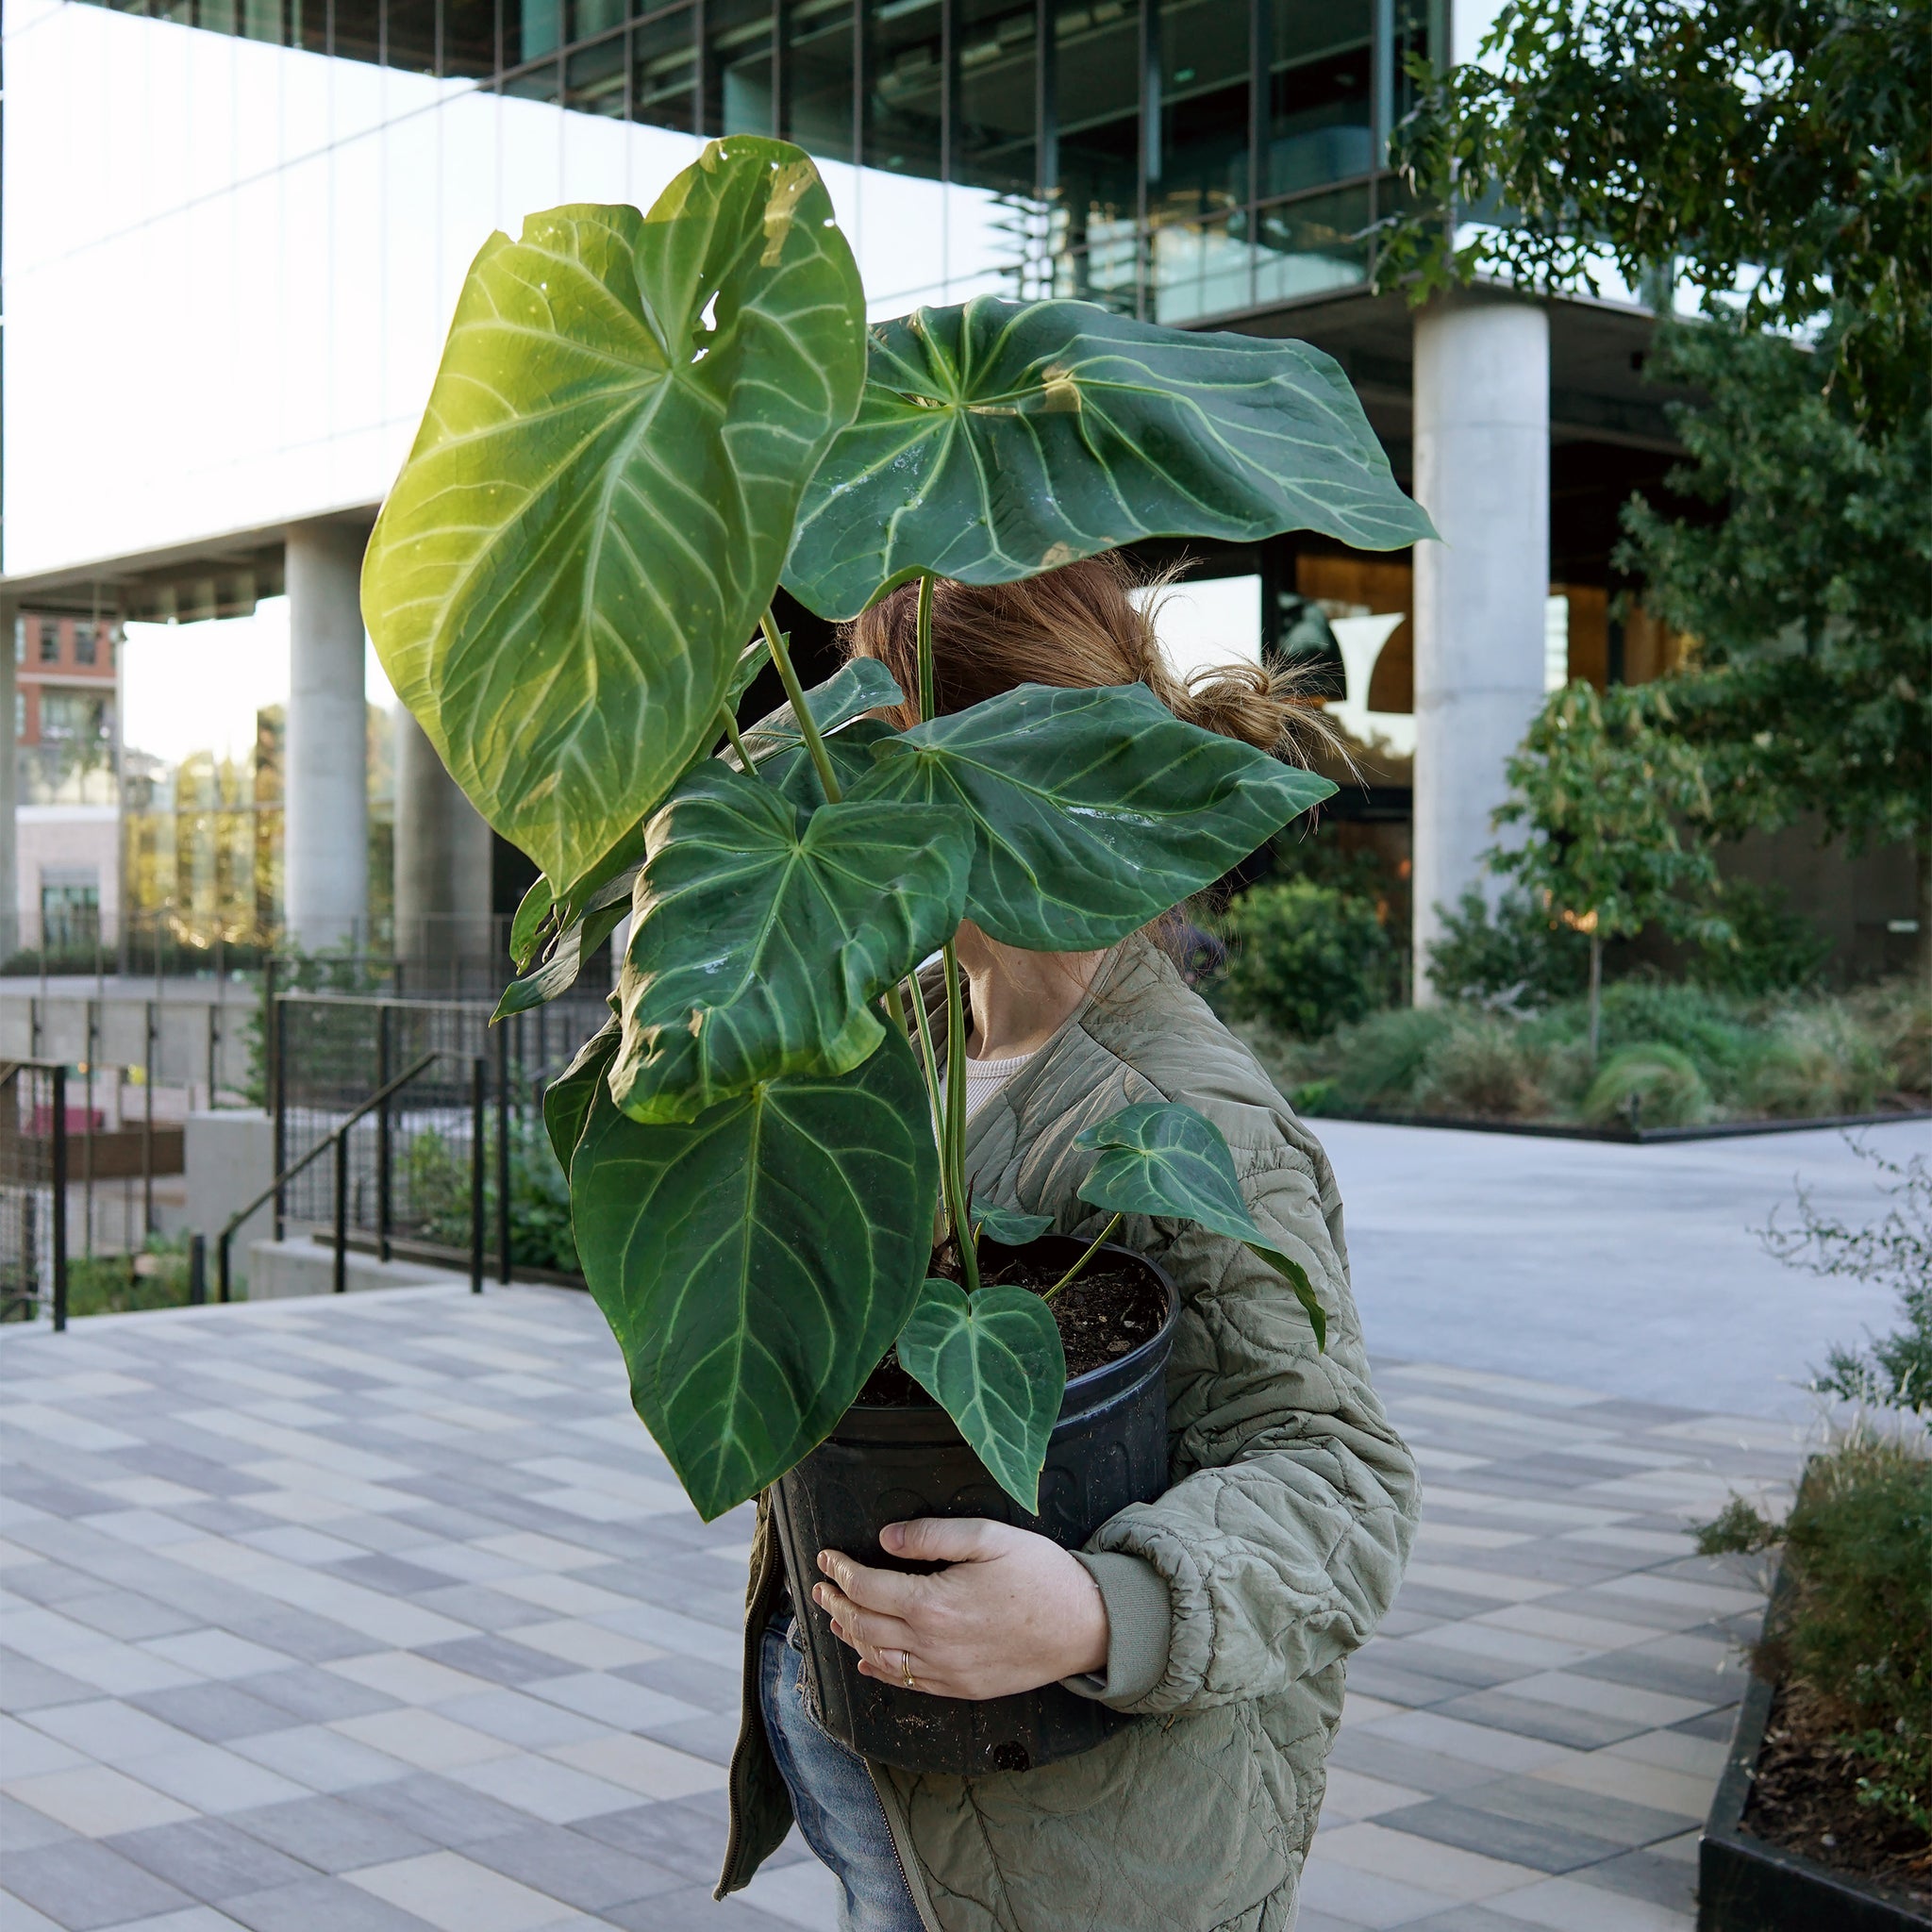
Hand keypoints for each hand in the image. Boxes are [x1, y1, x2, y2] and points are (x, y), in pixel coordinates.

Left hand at [812, 1518, 1108, 1699]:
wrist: (1085, 1626)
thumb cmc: (1040, 1574)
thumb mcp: (988, 1537)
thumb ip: (932, 1536)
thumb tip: (886, 1539)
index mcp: (933, 1605)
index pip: (868, 1589)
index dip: (841, 1571)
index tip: (827, 1557)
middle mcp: (932, 1645)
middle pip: (864, 1627)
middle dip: (836, 1604)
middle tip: (819, 1587)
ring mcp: (946, 1673)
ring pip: (880, 1659)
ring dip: (851, 1636)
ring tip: (835, 1617)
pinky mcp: (962, 1688)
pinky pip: (908, 1684)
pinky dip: (879, 1670)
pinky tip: (867, 1661)